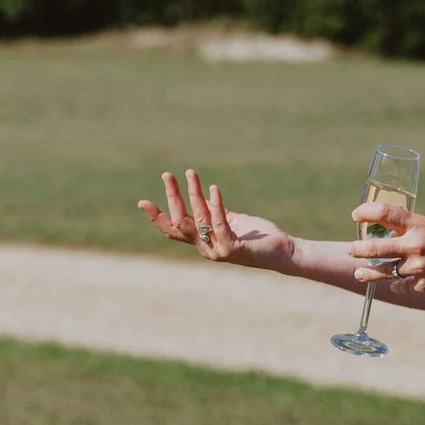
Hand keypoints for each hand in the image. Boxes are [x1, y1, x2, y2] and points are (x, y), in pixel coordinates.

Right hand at [136, 169, 293, 270]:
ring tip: (191, 173)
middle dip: (173, 197)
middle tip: (167, 175)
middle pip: (180, 221)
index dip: (157, 217)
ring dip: (194, 194)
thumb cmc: (257, 236)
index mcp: (203, 241)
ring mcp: (217, 249)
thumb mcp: (230, 219)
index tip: (142, 202)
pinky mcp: (232, 248)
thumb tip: (200, 196)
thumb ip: (213, 212)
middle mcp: (206, 247)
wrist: (282, 251)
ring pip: (198, 219)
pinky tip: (214, 188)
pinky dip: (216, 205)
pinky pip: (220, 223)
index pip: (174, 229)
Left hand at [346, 201, 424, 294]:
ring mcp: (418, 268)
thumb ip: (415, 231)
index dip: (366, 212)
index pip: (385, 213)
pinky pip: (400, 286)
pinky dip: (396, 285)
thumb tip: (392, 235)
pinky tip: (394, 284)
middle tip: (352, 249)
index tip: (356, 215)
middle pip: (375, 247)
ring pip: (382, 271)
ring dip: (368, 272)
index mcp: (421, 225)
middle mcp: (416, 246)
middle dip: (358, 248)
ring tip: (359, 272)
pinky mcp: (423, 286)